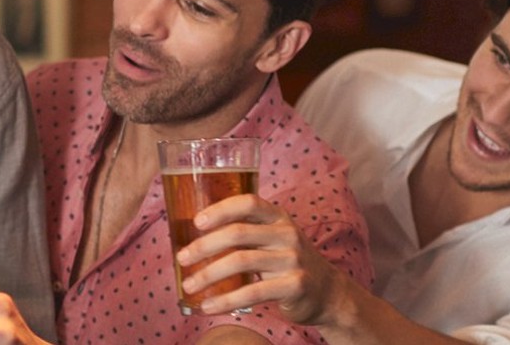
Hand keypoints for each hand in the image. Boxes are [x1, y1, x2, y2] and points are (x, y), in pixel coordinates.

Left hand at [174, 194, 346, 324]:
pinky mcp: (295, 285)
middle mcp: (287, 234)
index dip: (220, 209)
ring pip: (241, 262)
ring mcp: (293, 259)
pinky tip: (208, 306)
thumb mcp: (271, 239)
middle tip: (182, 259)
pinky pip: (253, 292)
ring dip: (208, 275)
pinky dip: (226, 301)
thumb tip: (192, 240)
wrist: (327, 292)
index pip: (248, 203)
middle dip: (204, 246)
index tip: (196, 222)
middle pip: (237, 233)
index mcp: (277, 218)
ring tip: (188, 286)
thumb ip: (243, 233)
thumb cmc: (286, 262)